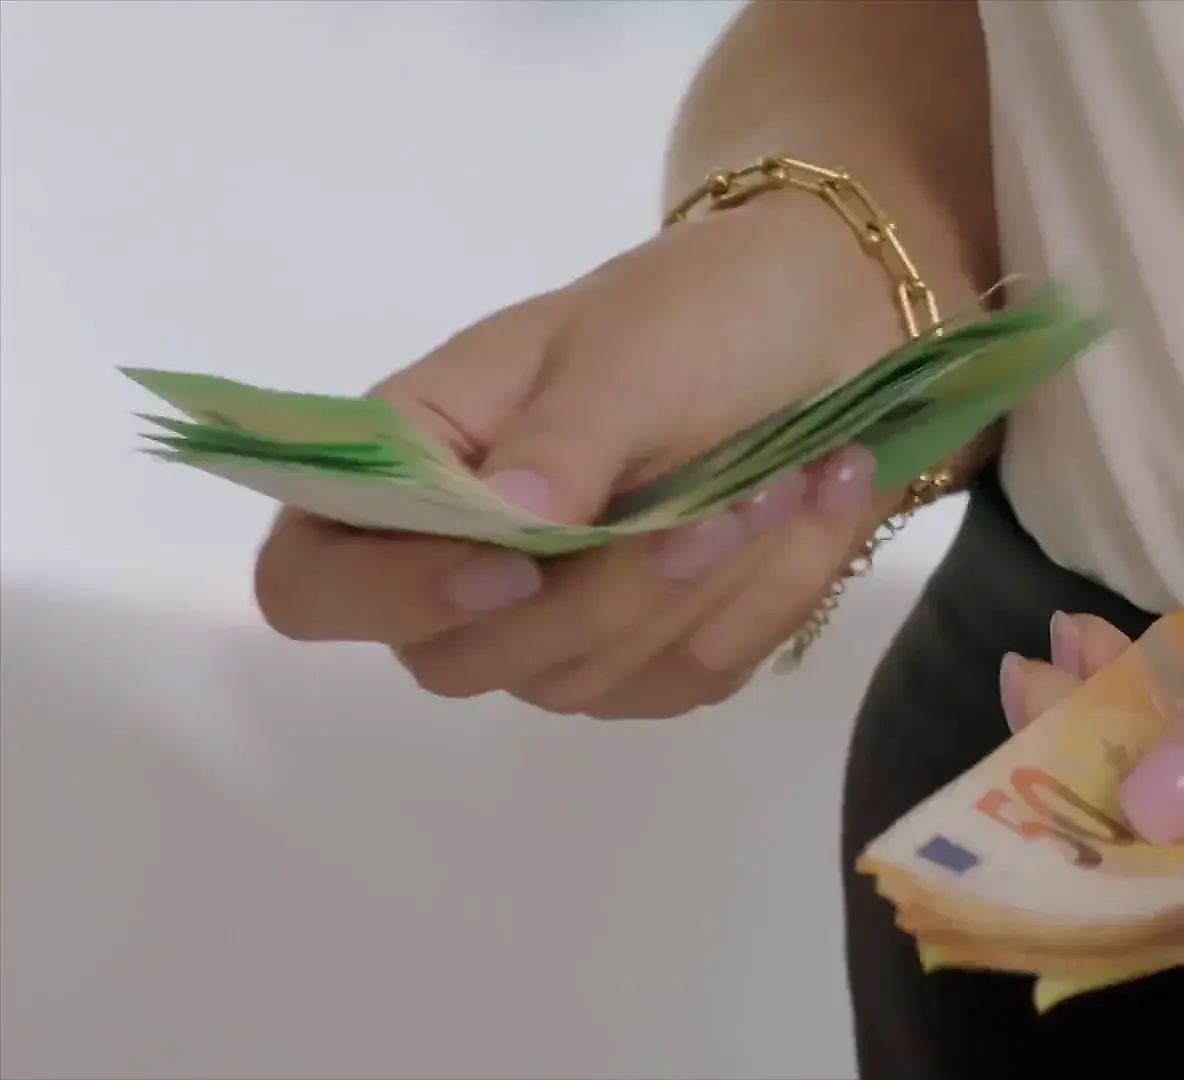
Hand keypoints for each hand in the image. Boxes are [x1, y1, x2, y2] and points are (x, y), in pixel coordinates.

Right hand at [254, 195, 979, 717]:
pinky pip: (692, 677)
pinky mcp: (653, 659)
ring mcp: (556, 625)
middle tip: (714, 507)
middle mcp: (463, 562)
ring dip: (703, 589)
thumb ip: (562, 441)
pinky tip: (814, 503)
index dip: (387, 598)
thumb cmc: (699, 312)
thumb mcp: (625, 350)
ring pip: (589, 681)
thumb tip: (507, 529)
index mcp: (414, 463)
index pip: (312, 586)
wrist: (823, 322)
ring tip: (784, 480)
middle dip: (604, 596)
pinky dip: (768, 595)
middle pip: (463, 660)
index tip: (512, 563)